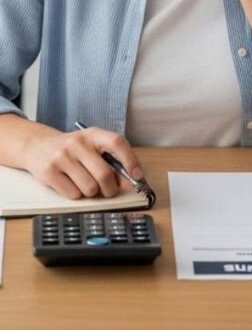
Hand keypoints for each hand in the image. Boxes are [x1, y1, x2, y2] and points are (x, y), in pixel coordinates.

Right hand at [20, 126, 143, 199]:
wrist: (36, 145)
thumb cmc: (72, 149)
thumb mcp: (92, 146)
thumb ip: (111, 159)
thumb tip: (129, 181)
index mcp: (93, 134)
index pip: (117, 143)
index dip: (130, 161)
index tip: (137, 176)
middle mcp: (78, 143)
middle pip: (104, 174)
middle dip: (111, 188)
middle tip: (109, 190)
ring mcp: (62, 157)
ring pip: (90, 188)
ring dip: (92, 192)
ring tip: (86, 183)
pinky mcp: (49, 171)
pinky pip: (73, 194)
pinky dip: (77, 194)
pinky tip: (71, 184)